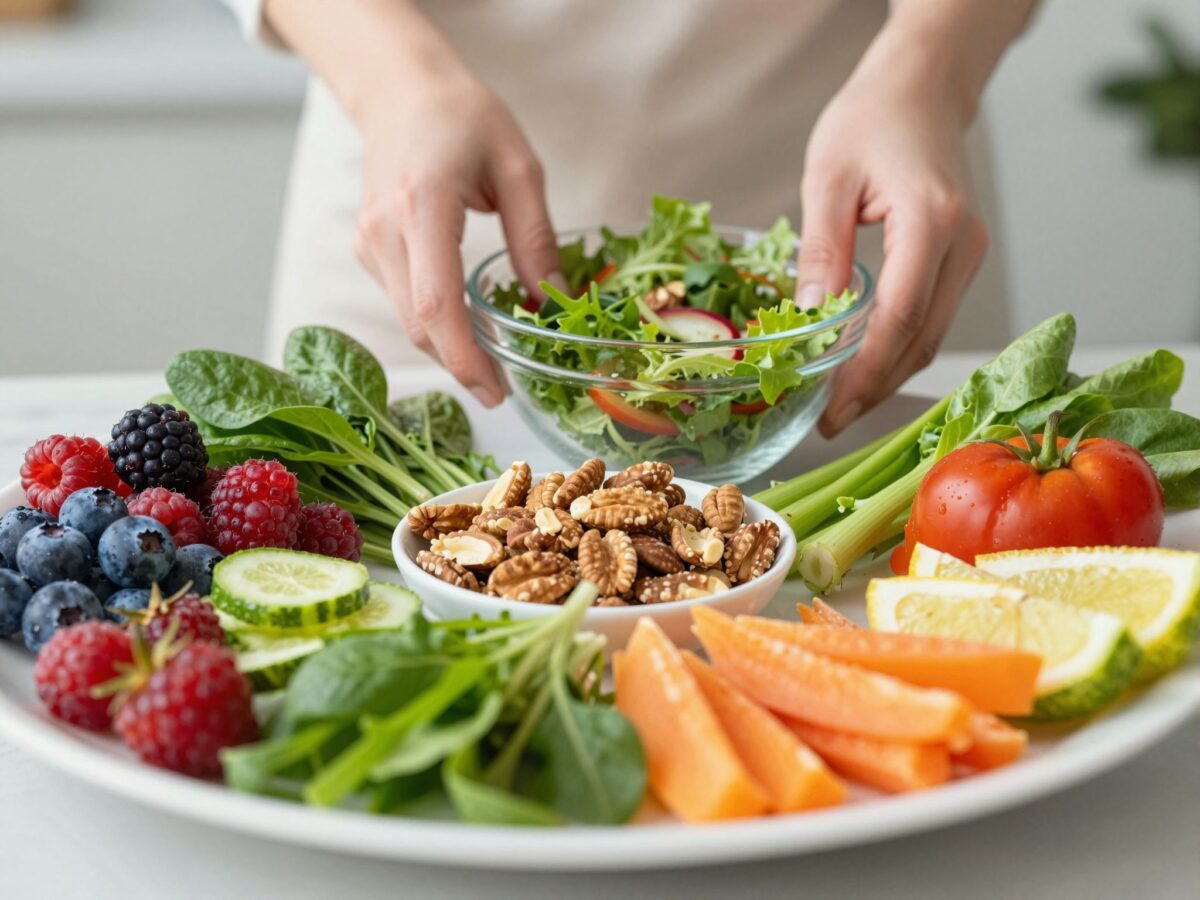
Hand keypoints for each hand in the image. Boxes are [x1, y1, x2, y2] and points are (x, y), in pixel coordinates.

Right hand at [354, 74, 559, 405]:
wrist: (399, 89)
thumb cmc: (463, 116)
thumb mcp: (519, 168)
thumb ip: (535, 238)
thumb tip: (553, 300)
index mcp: (423, 205)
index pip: (436, 303)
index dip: (464, 357)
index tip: (495, 390)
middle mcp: (385, 230)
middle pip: (418, 324)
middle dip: (461, 365)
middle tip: (503, 388)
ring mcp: (369, 242)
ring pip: (409, 319)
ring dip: (449, 347)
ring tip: (494, 359)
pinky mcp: (368, 249)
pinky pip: (403, 302)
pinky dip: (436, 322)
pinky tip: (468, 323)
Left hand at [797, 56, 988, 436]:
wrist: (921, 87)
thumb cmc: (872, 118)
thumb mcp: (828, 177)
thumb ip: (822, 249)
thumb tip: (810, 316)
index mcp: (932, 221)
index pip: (899, 319)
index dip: (863, 373)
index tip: (829, 408)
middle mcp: (963, 244)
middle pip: (922, 339)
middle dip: (874, 387)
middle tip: (828, 421)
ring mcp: (969, 253)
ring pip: (932, 335)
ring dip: (888, 375)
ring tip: (840, 404)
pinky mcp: (961, 257)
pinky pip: (932, 317)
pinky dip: (899, 348)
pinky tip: (863, 367)